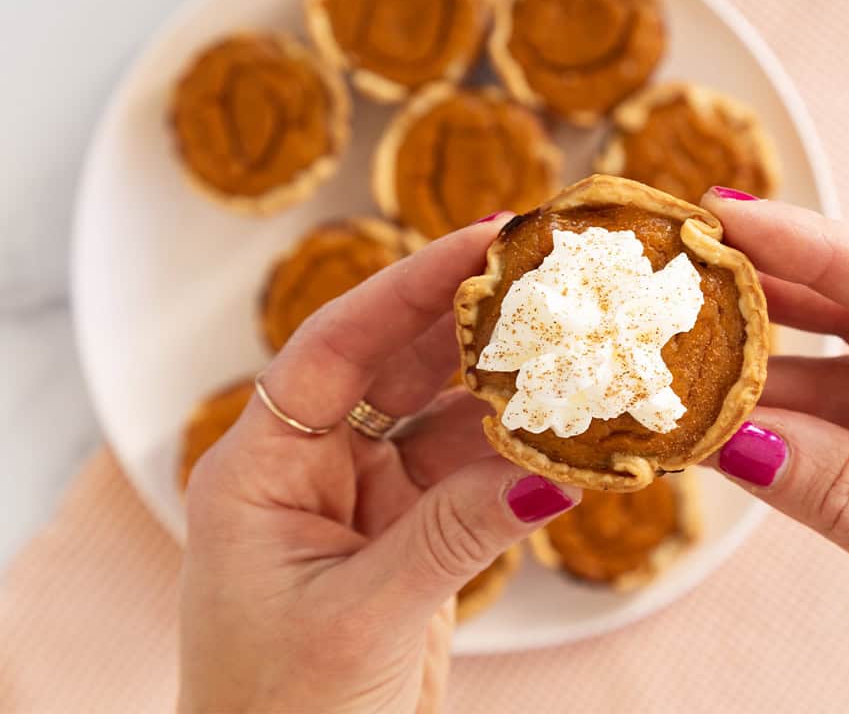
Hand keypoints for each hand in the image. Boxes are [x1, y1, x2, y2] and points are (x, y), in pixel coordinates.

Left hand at [178, 218, 578, 713]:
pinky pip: (472, 480)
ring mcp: (363, 503)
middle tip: (550, 276)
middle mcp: (310, 471)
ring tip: (581, 353)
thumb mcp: (361, 618)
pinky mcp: (409, 539)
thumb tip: (555, 474)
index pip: (335, 348)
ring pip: (444, 422)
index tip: (485, 239)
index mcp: (259, 470)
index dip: (409, 287)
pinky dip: (522, 463)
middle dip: (471, 322)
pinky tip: (572, 441)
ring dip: (509, 395)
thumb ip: (455, 535)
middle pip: (395, 367)